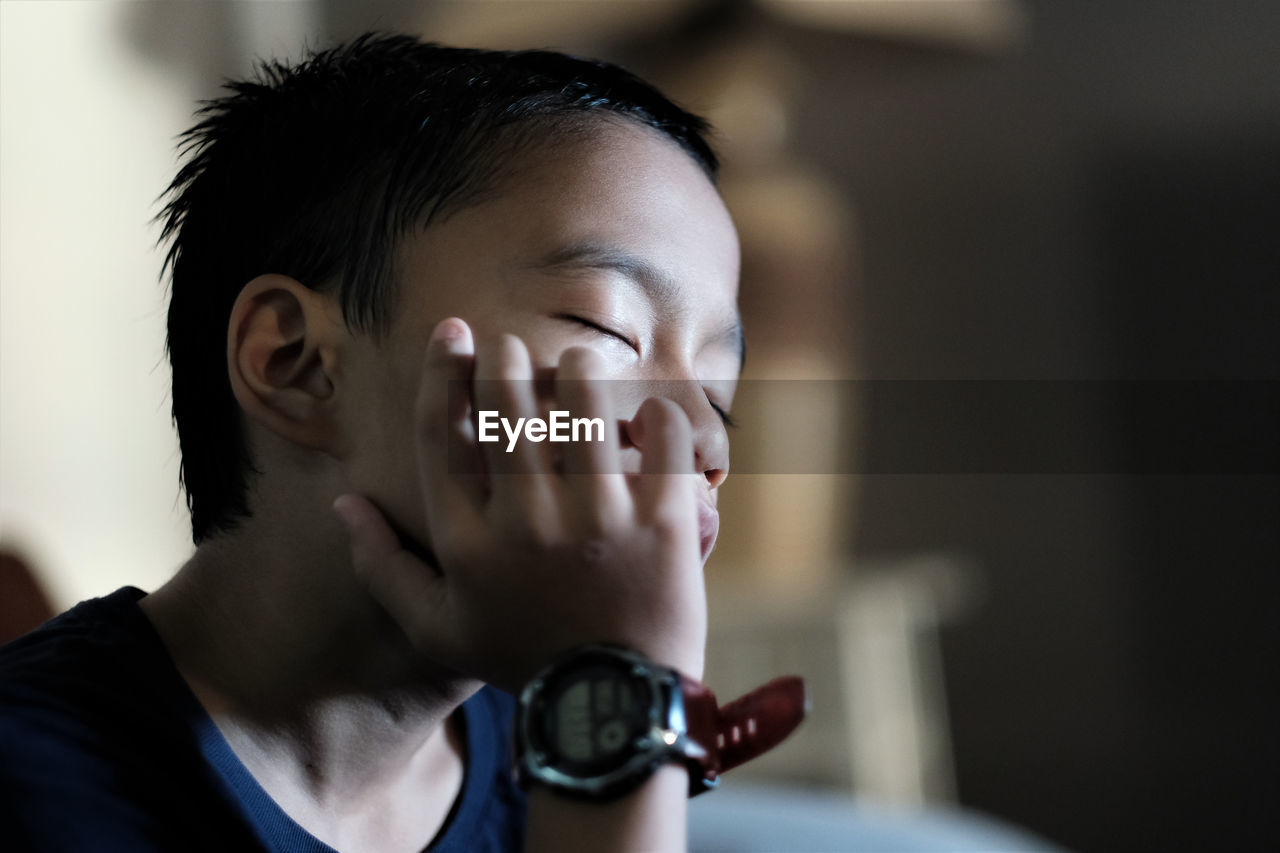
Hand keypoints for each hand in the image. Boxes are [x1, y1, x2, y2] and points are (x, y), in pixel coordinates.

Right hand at [333, 318, 707, 690]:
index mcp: (469, 542)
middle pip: (508, 406)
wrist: (611, 705)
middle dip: (506, 358)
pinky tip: (644, 414)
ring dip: (578, 370)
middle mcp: (528, 521)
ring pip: (584, 406)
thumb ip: (383, 568)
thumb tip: (344, 502)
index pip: (441, 435)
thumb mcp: (438, 629)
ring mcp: (600, 518)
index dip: (441, 372)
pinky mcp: (663, 521)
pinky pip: (660, 437)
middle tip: (512, 345)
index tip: (452, 333)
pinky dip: (654, 414)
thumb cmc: (521, 660)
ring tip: (578, 365)